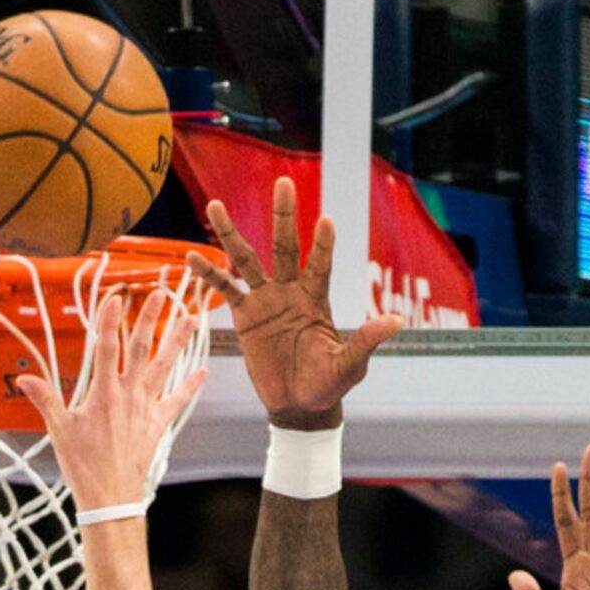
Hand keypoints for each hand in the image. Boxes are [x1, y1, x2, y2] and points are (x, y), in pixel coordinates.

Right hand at [16, 290, 205, 513]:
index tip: (116, 296)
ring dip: (177, 342)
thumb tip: (25, 379)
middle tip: (161, 294)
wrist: (110, 497)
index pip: (107, 347)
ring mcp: (146, 409)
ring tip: (190, 319)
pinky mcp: (157, 424)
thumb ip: (44, 400)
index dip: (110, 319)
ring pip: (165, 368)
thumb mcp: (59, 431)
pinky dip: (190, 386)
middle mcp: (128, 396)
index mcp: (103, 394)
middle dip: (150, 318)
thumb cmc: (84, 466)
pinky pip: (176, 400)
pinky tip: (203, 371)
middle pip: (142, 348)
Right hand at [186, 176, 400, 428]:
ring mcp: (266, 300)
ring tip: (216, 204)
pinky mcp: (245, 316)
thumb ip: (366, 341)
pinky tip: (192, 257)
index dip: (323, 245)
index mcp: (317, 299)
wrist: (299, 406)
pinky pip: (225, 290)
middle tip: (283, 183)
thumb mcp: (350, 365)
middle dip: (284, 216)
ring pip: (247, 260)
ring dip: (231, 234)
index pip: (320, 265)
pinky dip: (209, 274)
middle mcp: (290, 291)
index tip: (326, 220)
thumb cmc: (329, 385)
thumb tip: (397, 321)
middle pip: (285, 246)